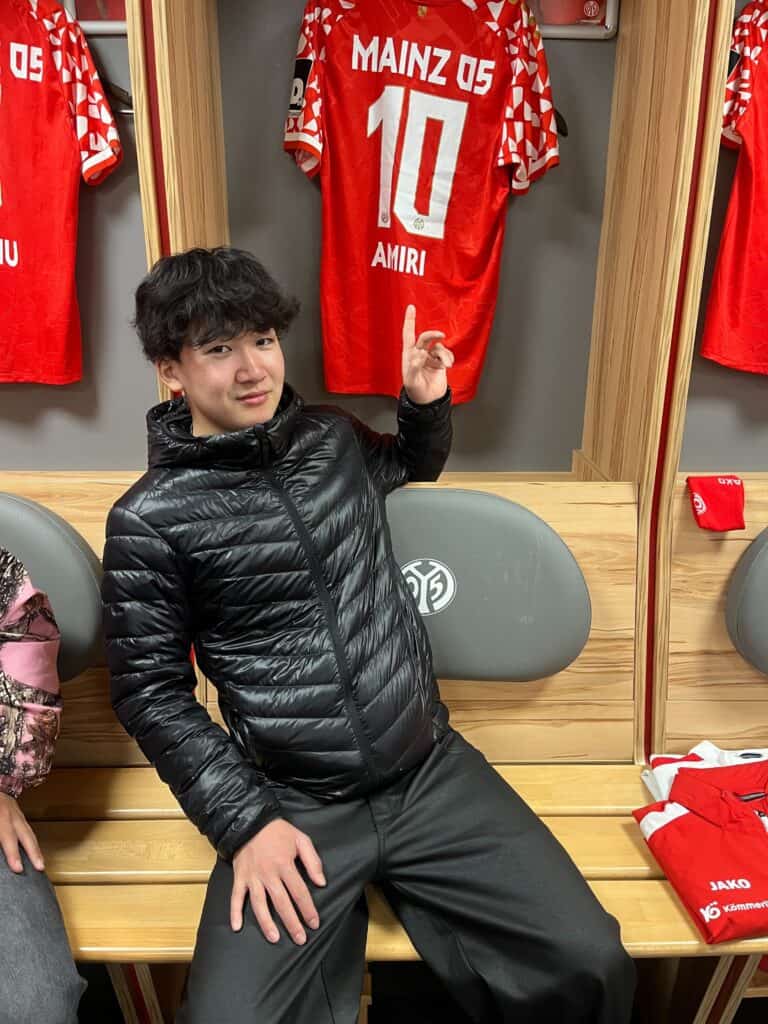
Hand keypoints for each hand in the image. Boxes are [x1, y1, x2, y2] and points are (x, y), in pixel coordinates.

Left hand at [0, 792, 44, 872]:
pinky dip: (31, 840)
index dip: (13, 853)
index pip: (8, 836)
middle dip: (33, 851)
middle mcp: (11, 813)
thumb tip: (1, 845)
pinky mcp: (16, 811)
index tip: (18, 868)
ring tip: (40, 862)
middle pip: (26, 834)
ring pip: (29, 831)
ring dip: (35, 848)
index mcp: (1, 815)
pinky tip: (33, 849)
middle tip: (40, 867)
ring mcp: (16, 811)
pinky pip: (26, 828)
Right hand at [230, 818, 325, 944]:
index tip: (314, 923)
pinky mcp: (239, 877)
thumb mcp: (301, 839)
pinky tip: (236, 927)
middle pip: (281, 903)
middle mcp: (268, 874)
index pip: (299, 892)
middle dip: (292, 923)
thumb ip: (313, 860)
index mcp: (285, 864)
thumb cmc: (278, 832)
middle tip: (300, 939)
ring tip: (274, 938)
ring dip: (266, 923)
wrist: (251, 822)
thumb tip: (321, 882)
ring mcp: (252, 877)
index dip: (308, 909)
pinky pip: (236, 897)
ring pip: (259, 904)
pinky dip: (234, 912)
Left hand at [401, 304, 453, 404]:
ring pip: (438, 347)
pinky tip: (448, 366)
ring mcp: (430, 358)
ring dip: (443, 354)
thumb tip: (422, 354)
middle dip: (433, 334)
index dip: (409, 320)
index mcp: (409, 355)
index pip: (408, 334)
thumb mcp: (412, 380)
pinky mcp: (439, 363)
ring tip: (446, 365)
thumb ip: (415, 366)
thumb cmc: (416, 391)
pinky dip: (448, 358)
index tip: (411, 307)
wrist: (428, 401)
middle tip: (441, 336)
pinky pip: (445, 354)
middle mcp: (419, 353)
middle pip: (425, 337)